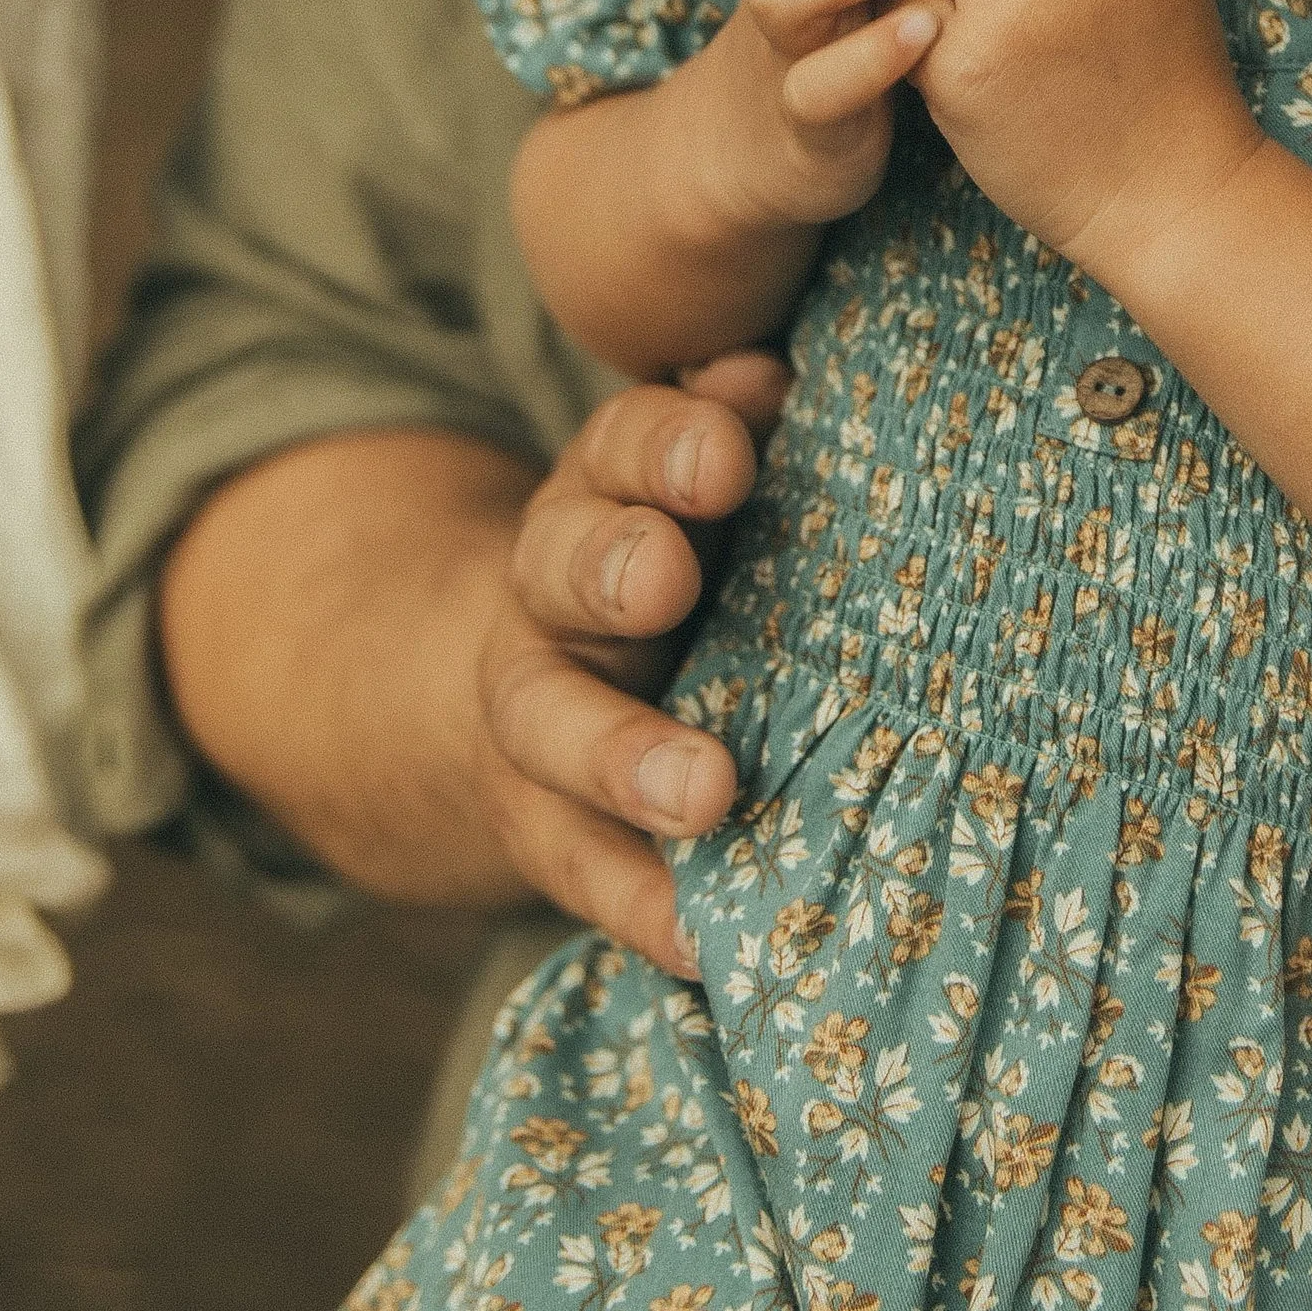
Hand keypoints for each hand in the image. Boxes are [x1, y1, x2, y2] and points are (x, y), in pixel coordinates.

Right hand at [474, 357, 790, 972]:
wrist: (540, 677)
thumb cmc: (682, 550)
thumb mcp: (694, 480)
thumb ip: (729, 425)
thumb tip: (771, 365)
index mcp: (608, 489)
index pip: (622, 446)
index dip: (666, 446)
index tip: (730, 451)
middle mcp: (558, 593)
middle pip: (562, 568)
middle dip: (611, 567)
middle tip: (665, 578)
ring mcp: (542, 717)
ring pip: (553, 728)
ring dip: (623, 759)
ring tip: (705, 795)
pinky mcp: (548, 828)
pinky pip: (585, 872)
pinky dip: (644, 909)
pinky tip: (707, 945)